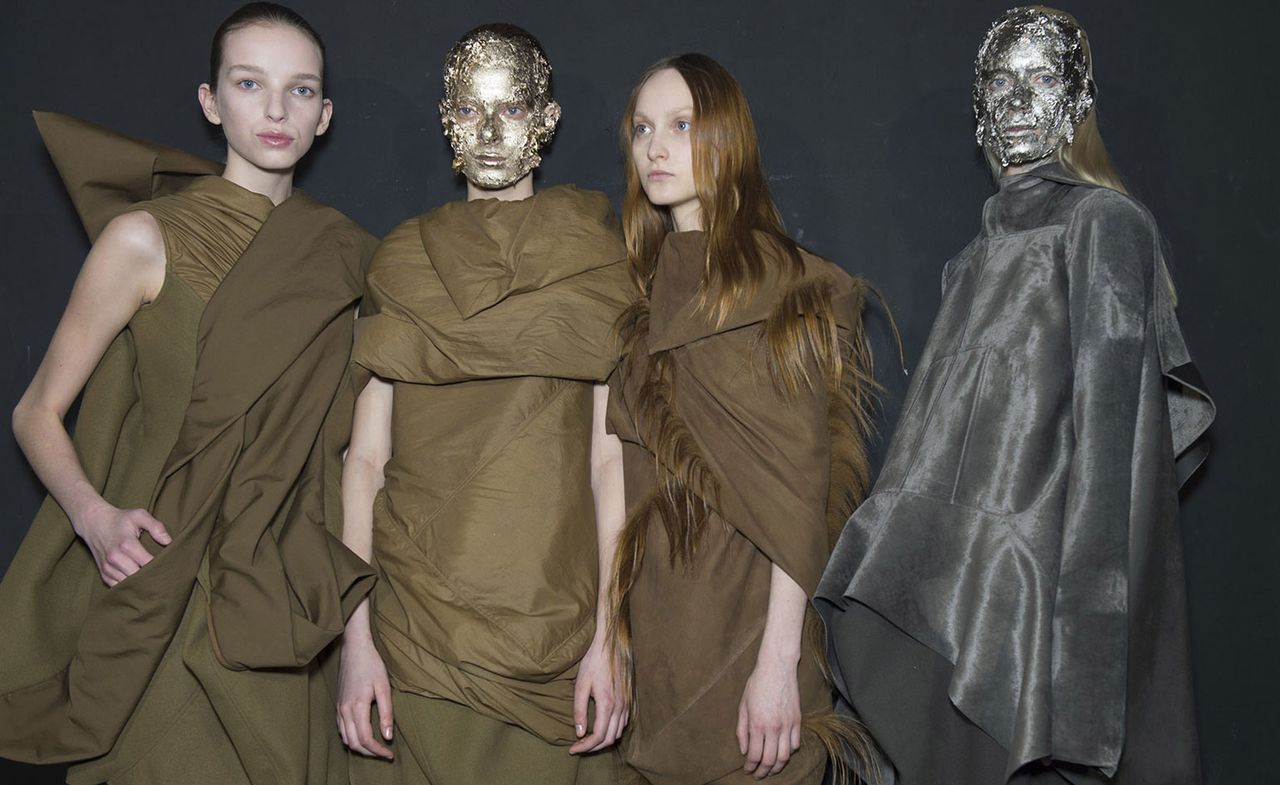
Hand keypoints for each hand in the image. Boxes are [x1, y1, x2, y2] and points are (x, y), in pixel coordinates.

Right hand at [73, 501, 170, 586]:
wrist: (94, 523)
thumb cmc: (121, 519)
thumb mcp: (139, 515)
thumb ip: (156, 526)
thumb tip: (168, 541)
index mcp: (126, 544)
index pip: (148, 563)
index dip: (160, 566)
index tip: (168, 565)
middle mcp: (115, 558)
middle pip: (138, 577)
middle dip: (151, 577)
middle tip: (162, 575)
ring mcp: (108, 568)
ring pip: (129, 584)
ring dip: (140, 583)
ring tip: (152, 579)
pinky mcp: (104, 574)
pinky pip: (118, 587)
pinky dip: (128, 586)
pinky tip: (138, 582)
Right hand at [337, 636, 394, 758]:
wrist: (353, 648)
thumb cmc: (371, 664)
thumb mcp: (384, 687)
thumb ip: (386, 713)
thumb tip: (388, 736)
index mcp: (356, 707)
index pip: (365, 739)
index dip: (378, 750)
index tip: (390, 754)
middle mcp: (344, 710)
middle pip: (353, 743)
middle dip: (369, 752)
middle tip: (384, 753)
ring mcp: (339, 708)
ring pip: (345, 738)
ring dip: (359, 747)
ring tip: (375, 748)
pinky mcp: (338, 704)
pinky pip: (341, 729)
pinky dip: (351, 738)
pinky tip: (362, 736)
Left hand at [568, 634, 627, 753]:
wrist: (610, 644)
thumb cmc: (593, 662)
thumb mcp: (581, 685)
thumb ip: (579, 711)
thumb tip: (579, 733)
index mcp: (607, 704)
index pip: (598, 736)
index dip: (585, 747)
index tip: (572, 749)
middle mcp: (620, 707)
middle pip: (609, 739)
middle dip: (593, 747)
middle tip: (578, 747)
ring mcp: (626, 703)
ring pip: (618, 733)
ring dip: (603, 740)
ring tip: (588, 740)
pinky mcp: (628, 699)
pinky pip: (623, 723)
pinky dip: (612, 731)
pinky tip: (601, 727)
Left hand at [736, 657, 801, 777]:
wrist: (777, 667)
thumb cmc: (757, 684)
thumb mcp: (743, 705)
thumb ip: (742, 730)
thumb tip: (744, 750)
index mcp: (757, 724)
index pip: (754, 755)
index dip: (750, 767)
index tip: (747, 770)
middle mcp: (773, 727)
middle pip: (770, 760)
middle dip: (763, 772)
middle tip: (758, 775)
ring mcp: (788, 725)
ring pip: (785, 756)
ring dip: (777, 767)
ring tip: (770, 769)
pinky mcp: (797, 720)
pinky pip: (795, 744)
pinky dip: (789, 752)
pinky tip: (782, 753)